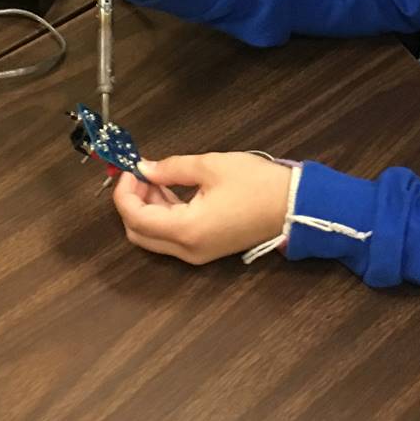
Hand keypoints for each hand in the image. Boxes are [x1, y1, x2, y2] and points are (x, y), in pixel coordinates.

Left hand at [111, 153, 293, 263]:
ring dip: (148, 209)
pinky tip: (171, 192)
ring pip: (154, 238)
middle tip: (141, 174)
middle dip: (132, 203)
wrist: (294, 206)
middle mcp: (188, 249)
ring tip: (157, 178)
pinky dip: (163, 217)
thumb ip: (171, 168)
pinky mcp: (207, 250)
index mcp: (186, 230)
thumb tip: (145, 169)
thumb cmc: (257, 184)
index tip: (131, 168)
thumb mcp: (211, 166)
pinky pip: (172, 238)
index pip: (135, 217)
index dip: (125, 191)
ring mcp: (197, 254)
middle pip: (139, 233)